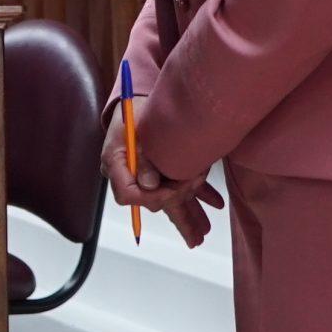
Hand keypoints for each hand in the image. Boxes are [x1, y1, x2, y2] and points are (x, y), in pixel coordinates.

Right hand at [101, 98, 225, 247]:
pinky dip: (198, 194)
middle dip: (180, 219)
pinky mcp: (161, 170)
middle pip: (154, 203)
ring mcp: (146, 174)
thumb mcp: (135, 130)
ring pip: (170, 200)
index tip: (174, 191)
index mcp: (117, 165)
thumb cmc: (134, 111)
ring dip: (191, 214)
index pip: (129, 194)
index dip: (153, 197)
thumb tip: (149, 184)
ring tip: (204, 232)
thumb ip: (142, 158)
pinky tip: (215, 202)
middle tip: (199, 233)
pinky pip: (179, 186)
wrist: (137, 98)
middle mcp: (130, 175)